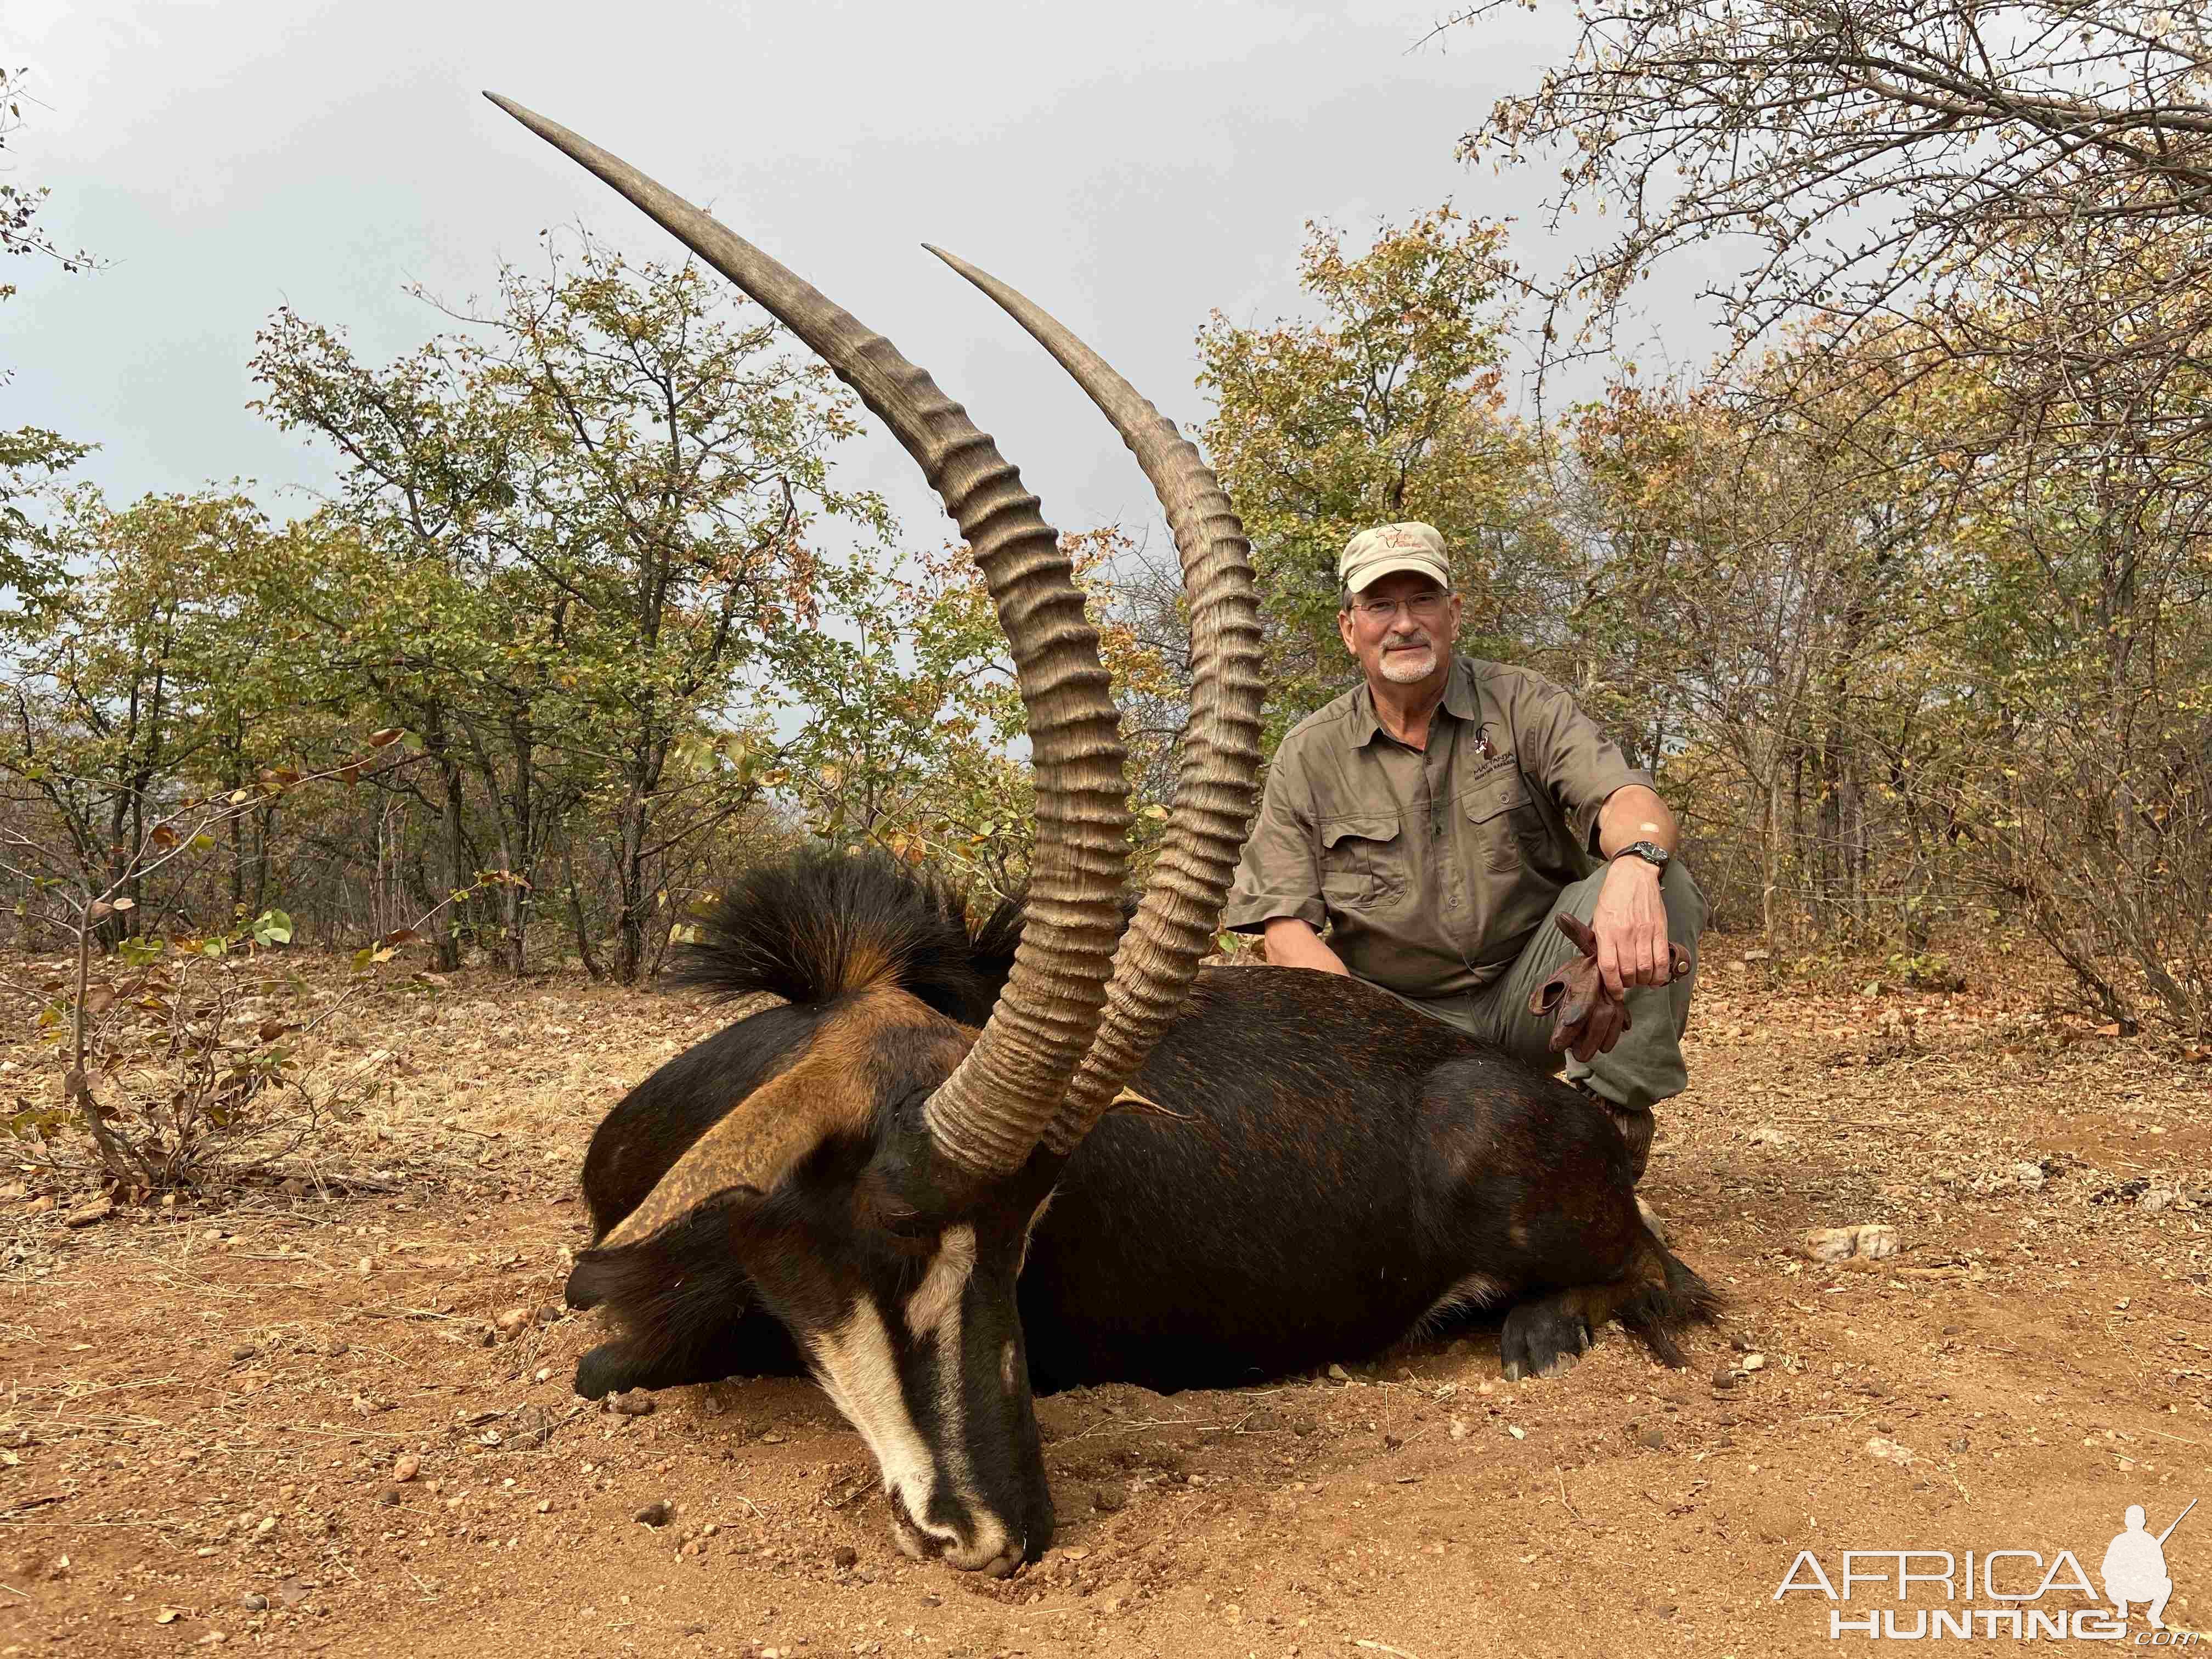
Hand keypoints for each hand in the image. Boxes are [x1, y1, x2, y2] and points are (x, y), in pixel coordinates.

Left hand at [1589, 857, 1669, 995]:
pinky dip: (1660, 974)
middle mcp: (1626, 934)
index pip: (1609, 968)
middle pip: (1628, 972)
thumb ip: (1600, 941)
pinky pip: (1662, 959)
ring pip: (1646, 968)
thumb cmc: (1612, 897)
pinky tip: (1656, 978)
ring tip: (1640, 979)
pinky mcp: (1660, 929)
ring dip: (1643, 981)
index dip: (1612, 986)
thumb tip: (1603, 967)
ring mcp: (1644, 932)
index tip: (1615, 993)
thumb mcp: (1598, 918)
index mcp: (1606, 931)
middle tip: (1627, 983)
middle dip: (1628, 984)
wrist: (1633, 874)